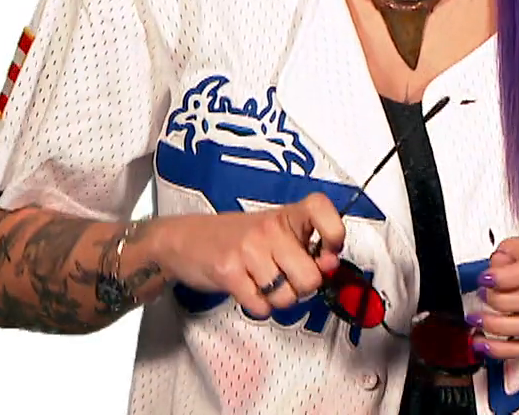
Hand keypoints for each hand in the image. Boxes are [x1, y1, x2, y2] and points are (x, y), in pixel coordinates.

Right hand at [149, 194, 345, 317]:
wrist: (184, 240)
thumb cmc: (237, 239)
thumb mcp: (275, 233)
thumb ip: (305, 247)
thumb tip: (330, 266)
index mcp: (286, 215)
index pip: (323, 210)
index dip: (334, 236)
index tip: (326, 252)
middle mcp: (269, 228)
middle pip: (311, 277)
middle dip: (301, 288)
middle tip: (285, 278)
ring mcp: (248, 249)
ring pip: (287, 298)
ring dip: (277, 300)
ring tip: (262, 283)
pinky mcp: (228, 272)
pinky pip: (262, 307)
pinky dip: (257, 307)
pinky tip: (248, 290)